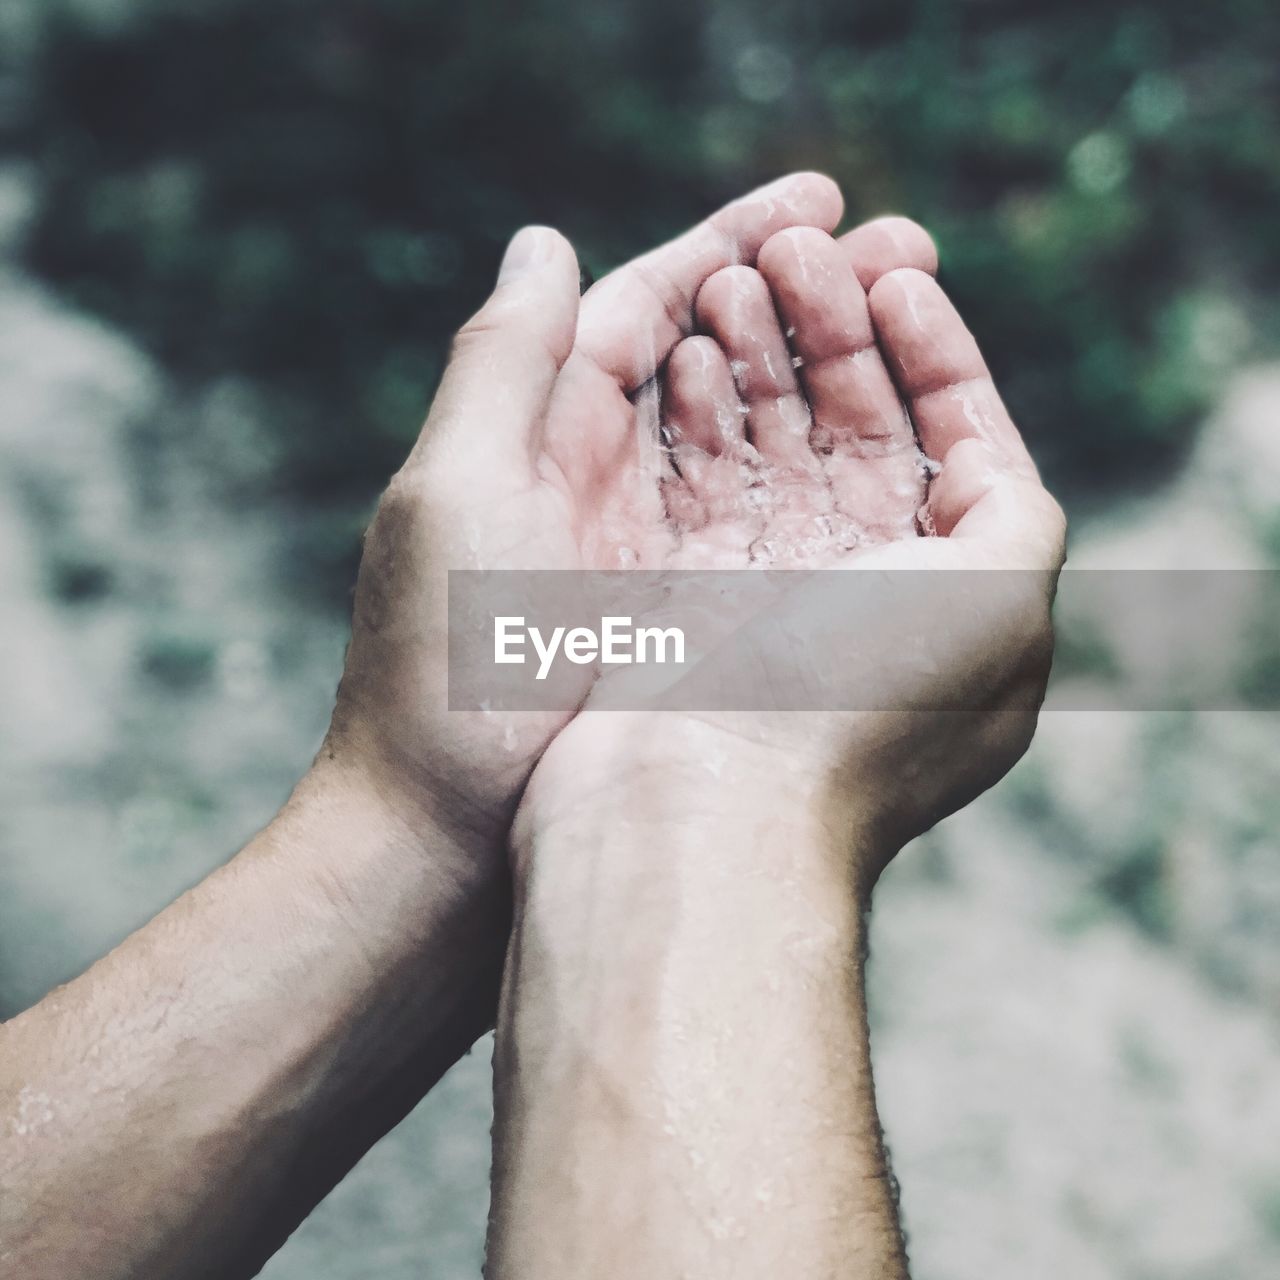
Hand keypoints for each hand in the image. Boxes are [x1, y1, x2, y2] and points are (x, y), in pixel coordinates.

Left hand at [324, 176, 937, 867]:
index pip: (645, 302)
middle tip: (907, 248)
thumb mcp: (456, 494)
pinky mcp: (684, 620)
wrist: (446, 841)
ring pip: (749, 432)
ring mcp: (646, 551)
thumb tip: (545, 239)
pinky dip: (817, 473)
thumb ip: (500, 361)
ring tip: (913, 321)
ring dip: (822, 372)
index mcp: (537, 433)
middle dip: (802, 297)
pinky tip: (884, 450)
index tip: (827, 199)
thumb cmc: (444, 672)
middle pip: (713, 355)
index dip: (732, 239)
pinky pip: (764, 523)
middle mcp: (594, 479)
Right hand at [522, 230, 1065, 892]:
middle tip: (799, 245)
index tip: (898, 265)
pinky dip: (698, 408)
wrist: (698, 817)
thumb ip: (1017, 507)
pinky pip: (697, 478)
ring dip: (763, 350)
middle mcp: (859, 593)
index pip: (953, 439)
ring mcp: (766, 591)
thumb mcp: (1006, 597)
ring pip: (771, 441)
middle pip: (856, 426)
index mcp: (945, 596)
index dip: (935, 344)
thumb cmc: (855, 705)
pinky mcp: (682, 592)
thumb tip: (983, 449)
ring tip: (740, 272)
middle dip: (836, 328)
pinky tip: (686, 341)